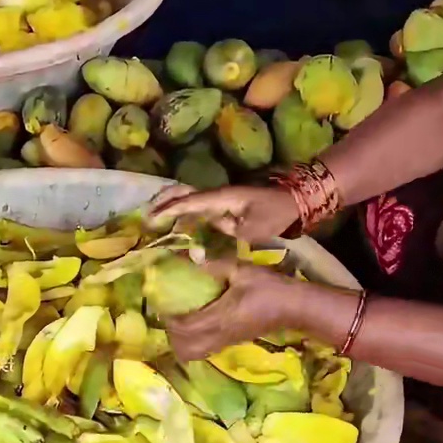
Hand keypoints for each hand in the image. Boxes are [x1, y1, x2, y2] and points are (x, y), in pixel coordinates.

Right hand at [148, 184, 298, 243]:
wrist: (295, 201)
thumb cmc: (275, 213)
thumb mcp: (253, 230)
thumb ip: (226, 236)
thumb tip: (201, 248)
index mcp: (222, 198)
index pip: (190, 202)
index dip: (169, 210)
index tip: (152, 218)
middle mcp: (218, 195)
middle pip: (185, 194)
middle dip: (165, 202)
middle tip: (147, 215)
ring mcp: (222, 198)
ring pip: (191, 199)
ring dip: (174, 205)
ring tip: (155, 217)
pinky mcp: (227, 205)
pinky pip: (201, 206)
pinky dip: (186, 211)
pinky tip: (180, 221)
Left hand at [166, 259, 292, 360]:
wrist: (295, 307)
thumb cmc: (269, 287)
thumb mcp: (243, 270)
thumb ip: (216, 265)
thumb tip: (193, 257)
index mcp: (220, 317)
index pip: (186, 328)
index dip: (170, 321)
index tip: (162, 306)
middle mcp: (221, 334)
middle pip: (187, 349)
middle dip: (173, 337)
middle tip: (169, 317)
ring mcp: (228, 341)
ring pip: (197, 353)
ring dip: (183, 343)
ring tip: (179, 323)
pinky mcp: (234, 342)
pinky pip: (207, 349)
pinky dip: (195, 343)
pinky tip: (197, 325)